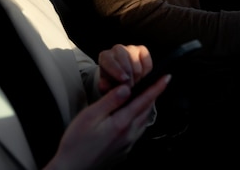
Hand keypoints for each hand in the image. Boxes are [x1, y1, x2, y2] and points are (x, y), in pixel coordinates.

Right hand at [44, 73, 169, 169]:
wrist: (71, 169)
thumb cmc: (76, 143)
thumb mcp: (91, 116)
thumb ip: (111, 100)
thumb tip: (127, 88)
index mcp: (122, 123)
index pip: (144, 101)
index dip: (157, 88)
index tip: (167, 78)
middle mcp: (129, 135)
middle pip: (146, 111)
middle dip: (153, 96)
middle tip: (157, 84)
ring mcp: (127, 145)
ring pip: (143, 122)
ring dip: (146, 108)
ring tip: (145, 98)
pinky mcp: (122, 151)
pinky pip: (137, 132)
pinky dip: (138, 120)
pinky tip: (131, 118)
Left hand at [96, 44, 153, 92]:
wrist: (121, 81)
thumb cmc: (112, 84)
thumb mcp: (106, 87)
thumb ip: (104, 86)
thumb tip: (103, 85)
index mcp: (105, 57)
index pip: (109, 61)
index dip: (117, 70)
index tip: (124, 80)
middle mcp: (117, 49)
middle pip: (124, 57)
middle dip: (129, 74)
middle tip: (130, 87)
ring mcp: (131, 48)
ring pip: (136, 60)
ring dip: (137, 75)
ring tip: (134, 84)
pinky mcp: (142, 50)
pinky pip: (147, 61)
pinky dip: (146, 72)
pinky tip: (141, 78)